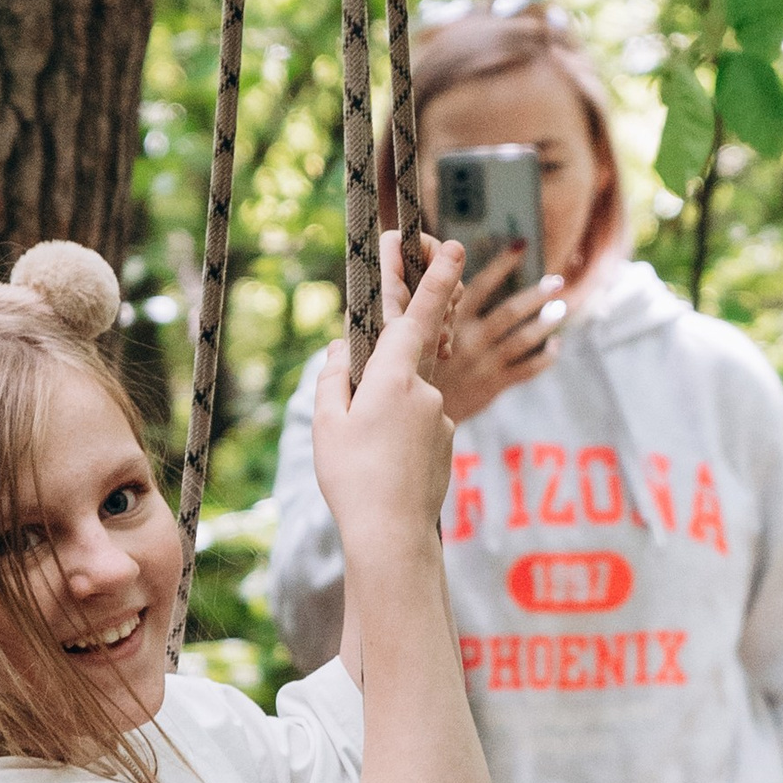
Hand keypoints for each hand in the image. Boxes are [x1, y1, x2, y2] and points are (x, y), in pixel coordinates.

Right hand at [314, 228, 465, 553]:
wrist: (392, 536)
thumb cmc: (352, 477)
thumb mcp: (327, 423)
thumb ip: (333, 378)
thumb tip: (342, 351)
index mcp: (394, 378)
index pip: (416, 316)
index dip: (437, 278)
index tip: (455, 246)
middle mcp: (426, 392)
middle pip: (396, 368)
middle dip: (374, 387)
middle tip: (356, 431)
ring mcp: (441, 418)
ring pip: (405, 403)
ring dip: (382, 423)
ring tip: (363, 464)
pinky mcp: (447, 443)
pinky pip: (417, 428)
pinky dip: (397, 442)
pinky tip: (382, 472)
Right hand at [428, 237, 568, 426]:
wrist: (410, 415)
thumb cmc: (410, 369)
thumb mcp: (412, 336)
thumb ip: (430, 311)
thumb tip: (442, 280)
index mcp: (448, 323)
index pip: (480, 286)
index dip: (502, 265)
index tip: (521, 245)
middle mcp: (469, 341)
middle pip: (509, 312)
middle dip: (535, 294)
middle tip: (556, 280)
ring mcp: (483, 365)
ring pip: (523, 340)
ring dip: (545, 322)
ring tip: (561, 307)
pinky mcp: (492, 386)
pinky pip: (526, 370)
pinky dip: (545, 357)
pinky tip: (555, 345)